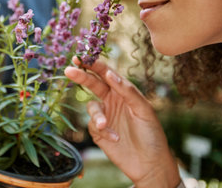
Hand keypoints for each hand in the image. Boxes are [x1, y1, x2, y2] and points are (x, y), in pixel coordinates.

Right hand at [64, 58, 179, 187]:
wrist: (150, 164)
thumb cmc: (151, 133)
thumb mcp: (143, 108)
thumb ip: (127, 90)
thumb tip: (109, 73)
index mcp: (123, 91)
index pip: (107, 74)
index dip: (94, 64)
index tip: (82, 57)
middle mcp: (112, 101)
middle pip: (93, 84)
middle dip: (82, 76)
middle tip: (70, 70)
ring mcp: (105, 116)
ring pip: (91, 107)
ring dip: (97, 115)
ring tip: (105, 125)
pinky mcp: (99, 133)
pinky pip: (93, 126)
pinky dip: (103, 131)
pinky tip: (116, 138)